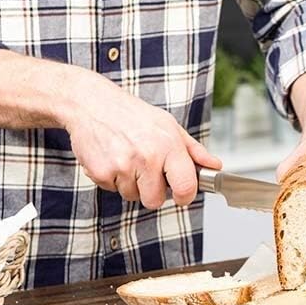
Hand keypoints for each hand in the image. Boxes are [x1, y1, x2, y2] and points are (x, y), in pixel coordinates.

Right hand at [59, 71, 220, 208]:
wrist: (90, 103)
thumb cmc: (131, 114)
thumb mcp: (169, 125)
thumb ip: (194, 150)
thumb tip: (214, 166)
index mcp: (168, 146)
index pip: (186, 188)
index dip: (185, 196)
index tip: (181, 194)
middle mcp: (147, 158)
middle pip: (155, 201)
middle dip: (152, 191)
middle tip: (147, 171)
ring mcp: (122, 166)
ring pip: (132, 196)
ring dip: (131, 183)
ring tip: (127, 158)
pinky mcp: (100, 172)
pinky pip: (112, 189)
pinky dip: (112, 178)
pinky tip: (113, 158)